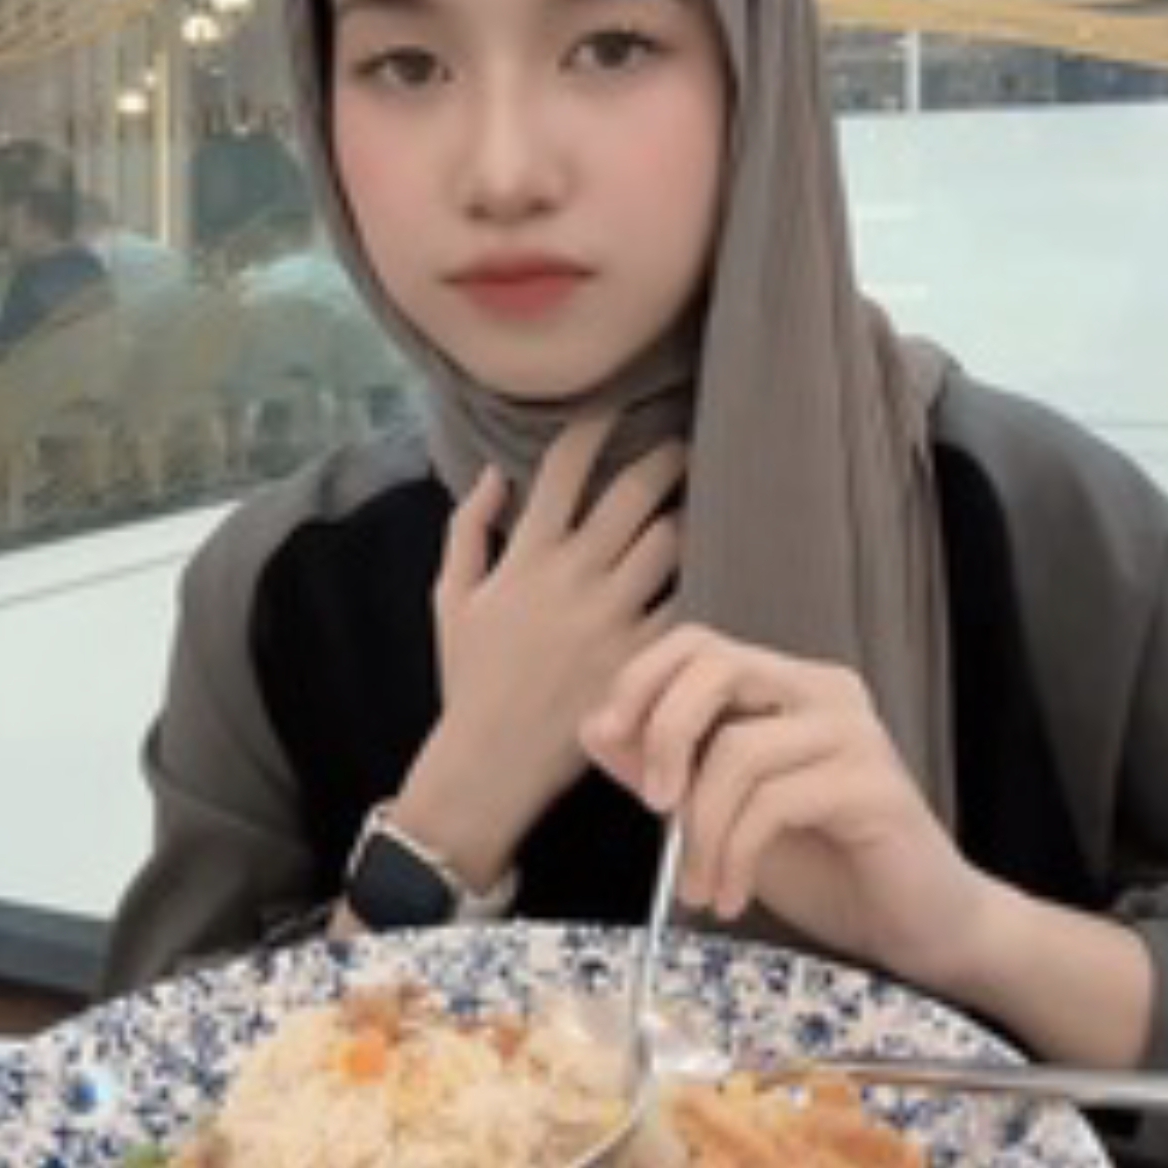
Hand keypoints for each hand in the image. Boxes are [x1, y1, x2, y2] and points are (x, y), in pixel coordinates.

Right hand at [403, 416, 682, 883]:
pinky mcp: (641, 657)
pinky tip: (717, 565)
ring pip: (669, 541)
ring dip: (688, 514)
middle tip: (684, 445)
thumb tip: (496, 473)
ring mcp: (611, 617)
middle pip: (634, 493)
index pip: (565, 470)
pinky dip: (702, 580)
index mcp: (526, 556)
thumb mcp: (450, 599)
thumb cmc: (468, 679)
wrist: (489, 761)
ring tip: (706, 500)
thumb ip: (468, 530)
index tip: (617, 406)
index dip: (595, 428)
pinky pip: (685, 604)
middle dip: (665, 458)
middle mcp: (572, 576)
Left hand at [582, 623, 987, 994]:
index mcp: (786, 686)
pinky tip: (731, 894)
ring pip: (737, 749)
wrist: (916, 925)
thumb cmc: (824, 866)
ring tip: (701, 886)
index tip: (608, 740)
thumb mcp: (721, 815)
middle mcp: (823, 692)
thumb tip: (595, 727)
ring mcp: (854, 733)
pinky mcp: (873, 784)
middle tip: (654, 806)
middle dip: (664, 733)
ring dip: (701, 831)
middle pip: (715, 665)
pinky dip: (735, 854)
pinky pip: (774, 802)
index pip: (697, 644)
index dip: (641, 681)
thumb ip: (663, 770)